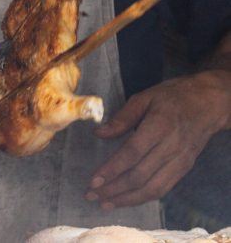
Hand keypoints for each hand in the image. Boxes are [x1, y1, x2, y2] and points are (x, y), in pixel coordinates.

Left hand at [85, 70, 230, 209]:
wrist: (207, 103)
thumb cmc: (172, 96)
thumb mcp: (144, 97)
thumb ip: (122, 118)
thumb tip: (99, 134)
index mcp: (159, 125)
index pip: (132, 153)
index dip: (112, 169)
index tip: (94, 181)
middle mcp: (171, 147)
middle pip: (140, 175)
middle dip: (114, 189)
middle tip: (92, 195)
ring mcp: (180, 160)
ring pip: (152, 188)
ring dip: (127, 199)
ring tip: (106, 202)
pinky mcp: (185, 168)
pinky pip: (163, 188)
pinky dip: (144, 197)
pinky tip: (127, 199)